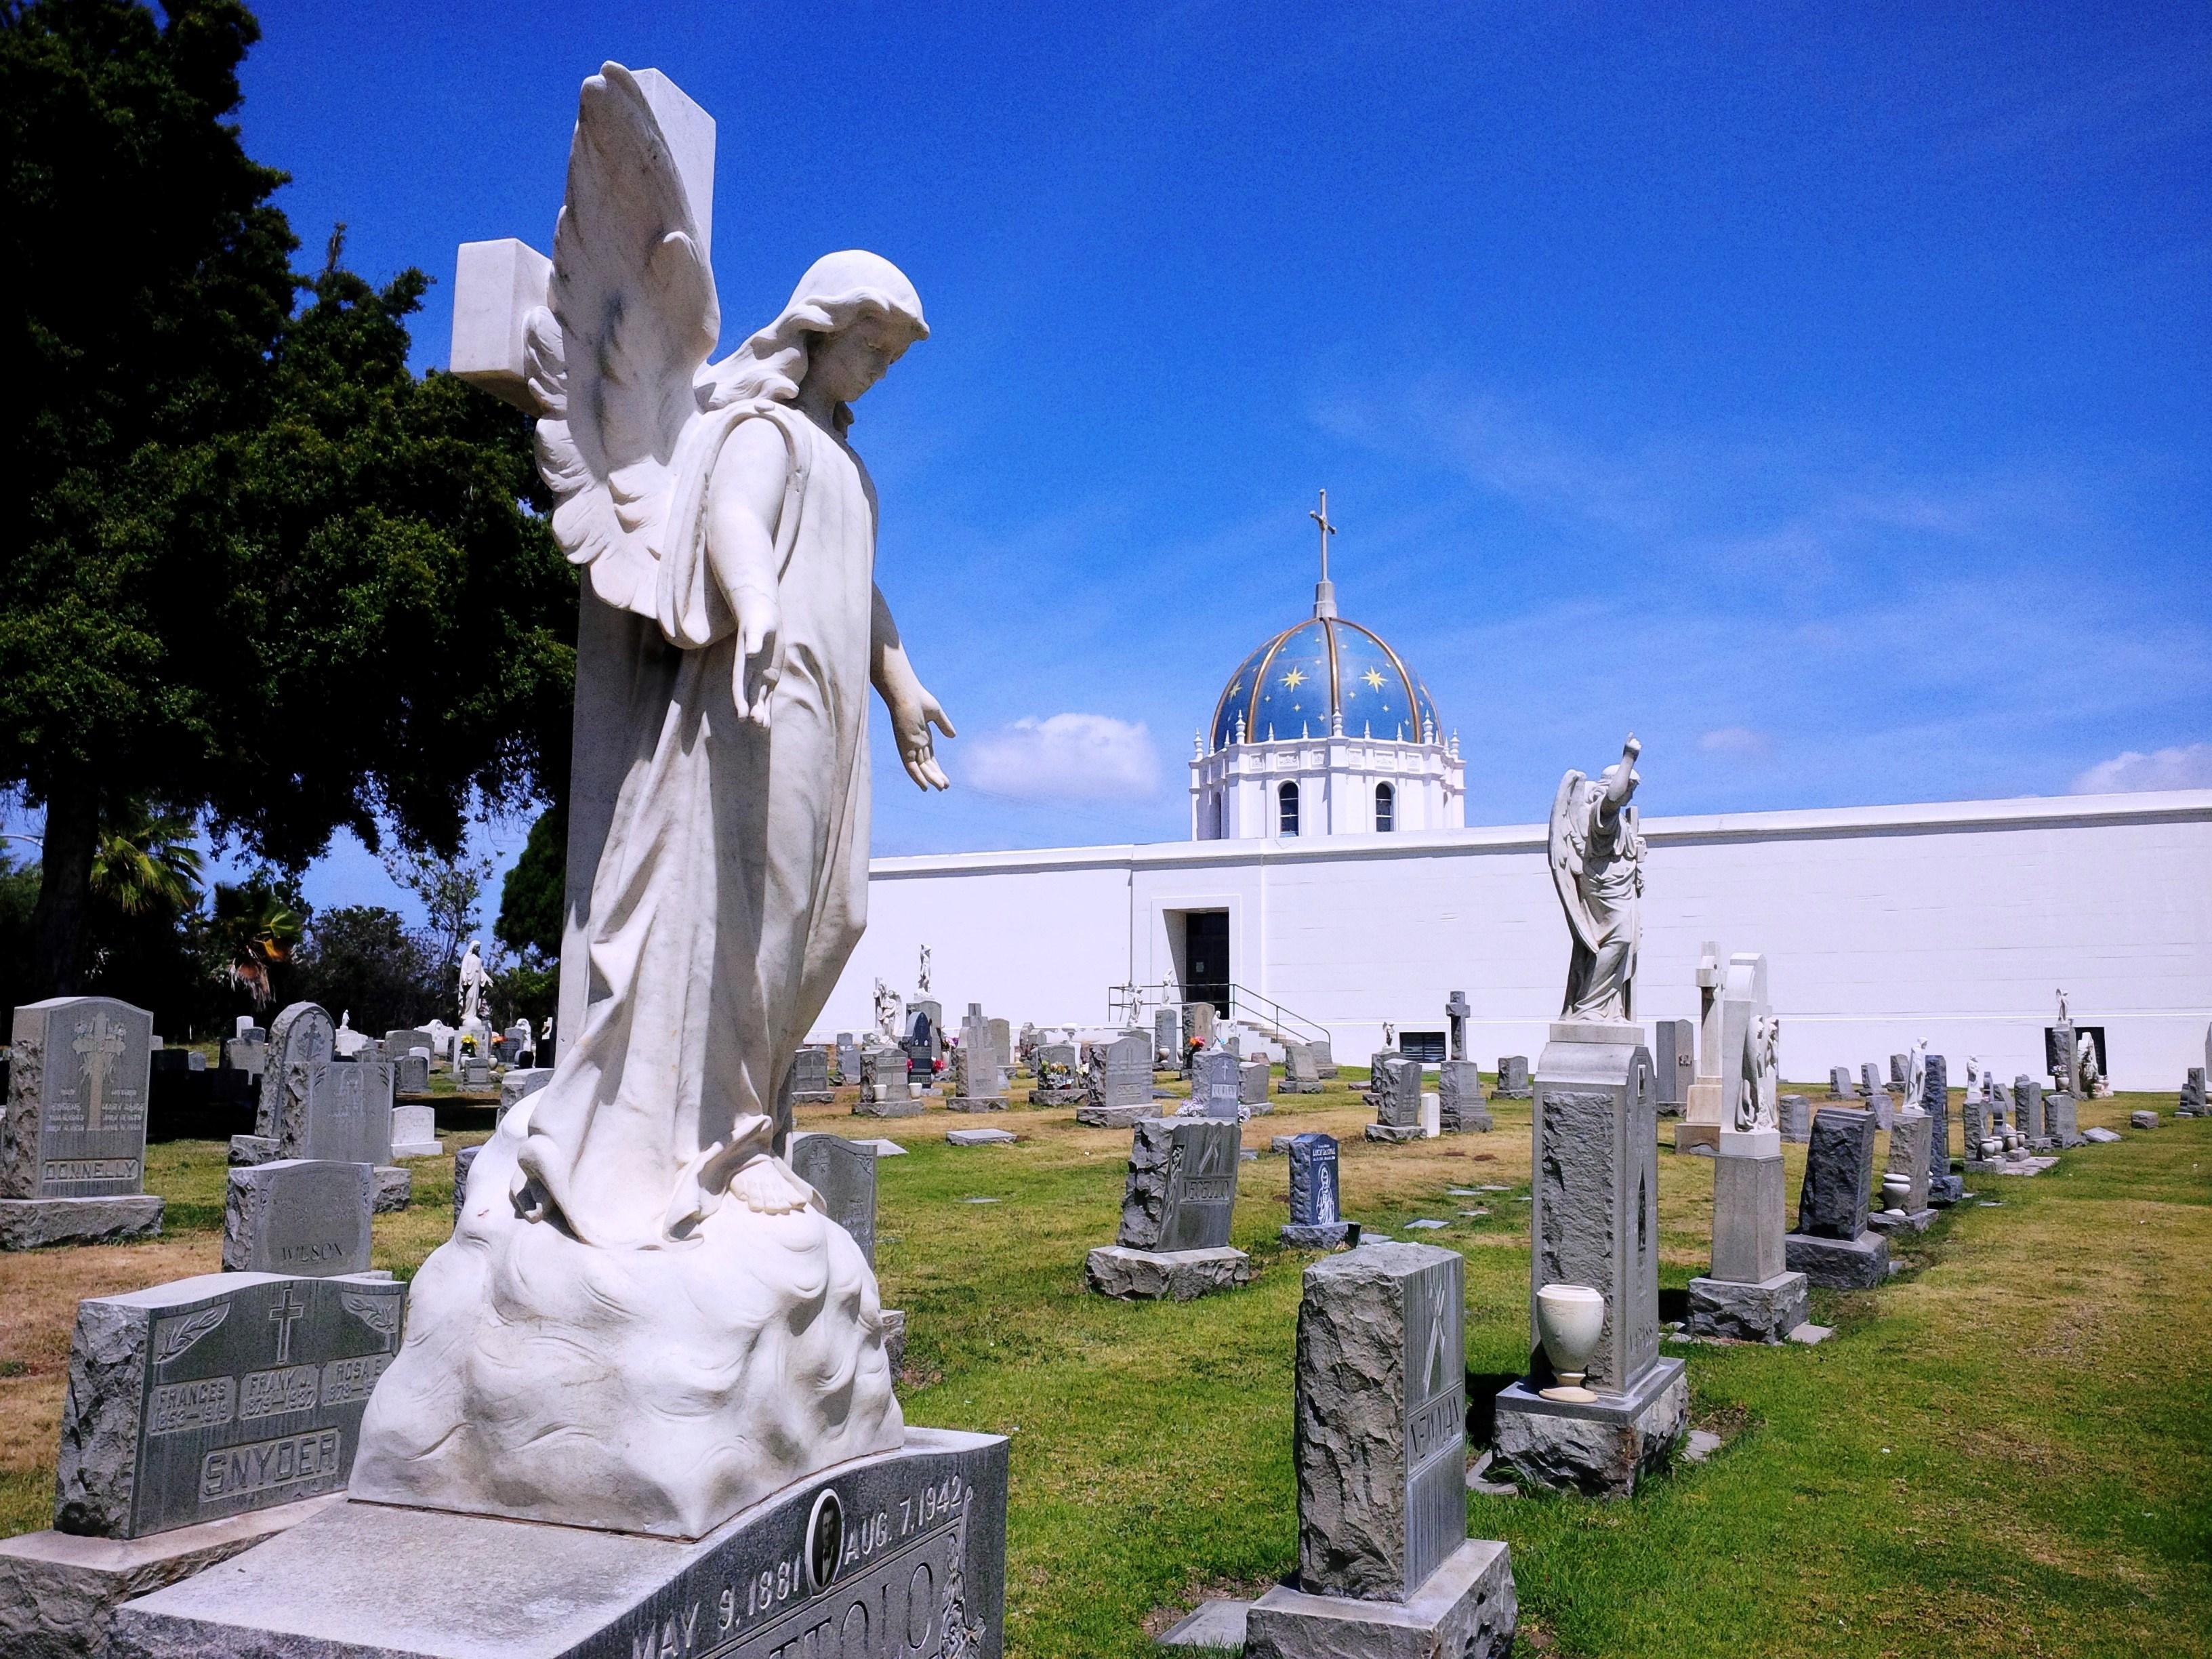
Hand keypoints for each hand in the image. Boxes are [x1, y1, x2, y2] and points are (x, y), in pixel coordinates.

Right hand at [732, 584, 781, 725]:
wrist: (762, 617)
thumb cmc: (758, 620)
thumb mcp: (757, 629)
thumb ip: (753, 642)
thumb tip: (750, 653)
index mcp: (742, 664)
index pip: (740, 686)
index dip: (741, 700)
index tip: (742, 715)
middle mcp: (749, 674)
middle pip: (749, 696)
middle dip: (752, 710)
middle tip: (756, 724)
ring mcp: (759, 677)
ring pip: (758, 700)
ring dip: (760, 714)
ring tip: (762, 728)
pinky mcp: (769, 677)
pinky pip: (767, 696)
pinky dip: (766, 708)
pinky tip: (766, 724)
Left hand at [885, 670, 955, 790]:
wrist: (906, 693)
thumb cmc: (918, 699)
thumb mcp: (936, 714)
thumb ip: (943, 725)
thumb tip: (953, 736)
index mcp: (922, 736)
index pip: (930, 757)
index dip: (937, 768)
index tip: (945, 779)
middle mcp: (915, 743)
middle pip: (926, 764)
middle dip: (936, 776)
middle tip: (944, 787)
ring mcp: (910, 745)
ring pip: (920, 767)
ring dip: (930, 778)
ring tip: (941, 788)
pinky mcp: (905, 746)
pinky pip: (910, 765)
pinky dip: (917, 776)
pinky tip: (924, 787)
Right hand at [1622, 733, 1640, 763]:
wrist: (1628, 760)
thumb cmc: (1626, 755)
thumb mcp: (1626, 750)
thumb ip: (1628, 745)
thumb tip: (1632, 741)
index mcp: (1626, 744)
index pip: (1629, 738)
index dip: (1630, 735)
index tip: (1631, 733)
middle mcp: (1630, 745)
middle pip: (1634, 740)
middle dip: (1634, 742)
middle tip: (1633, 747)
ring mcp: (1634, 747)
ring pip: (1637, 743)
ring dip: (1637, 745)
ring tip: (1634, 749)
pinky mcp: (1637, 749)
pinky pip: (1639, 746)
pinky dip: (1638, 747)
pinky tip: (1637, 750)